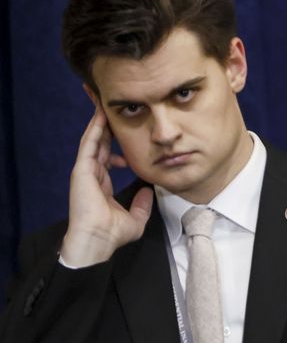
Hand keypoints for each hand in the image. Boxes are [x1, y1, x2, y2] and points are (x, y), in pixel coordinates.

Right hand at [59, 108, 152, 267]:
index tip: (127, 130)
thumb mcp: (135, 218)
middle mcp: (92, 174)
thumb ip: (142, 205)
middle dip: (104, 124)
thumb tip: (149, 192)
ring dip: (98, 120)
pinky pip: (89, 144)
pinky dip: (95, 129)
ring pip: (93, 139)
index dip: (116, 142)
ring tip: (104, 101)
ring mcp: (85, 171)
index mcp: (101, 183)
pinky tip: (101, 115)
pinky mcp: (81, 171)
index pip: (108, 155)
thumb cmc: (112, 234)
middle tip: (111, 105)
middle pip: (99, 142)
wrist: (96, 241)